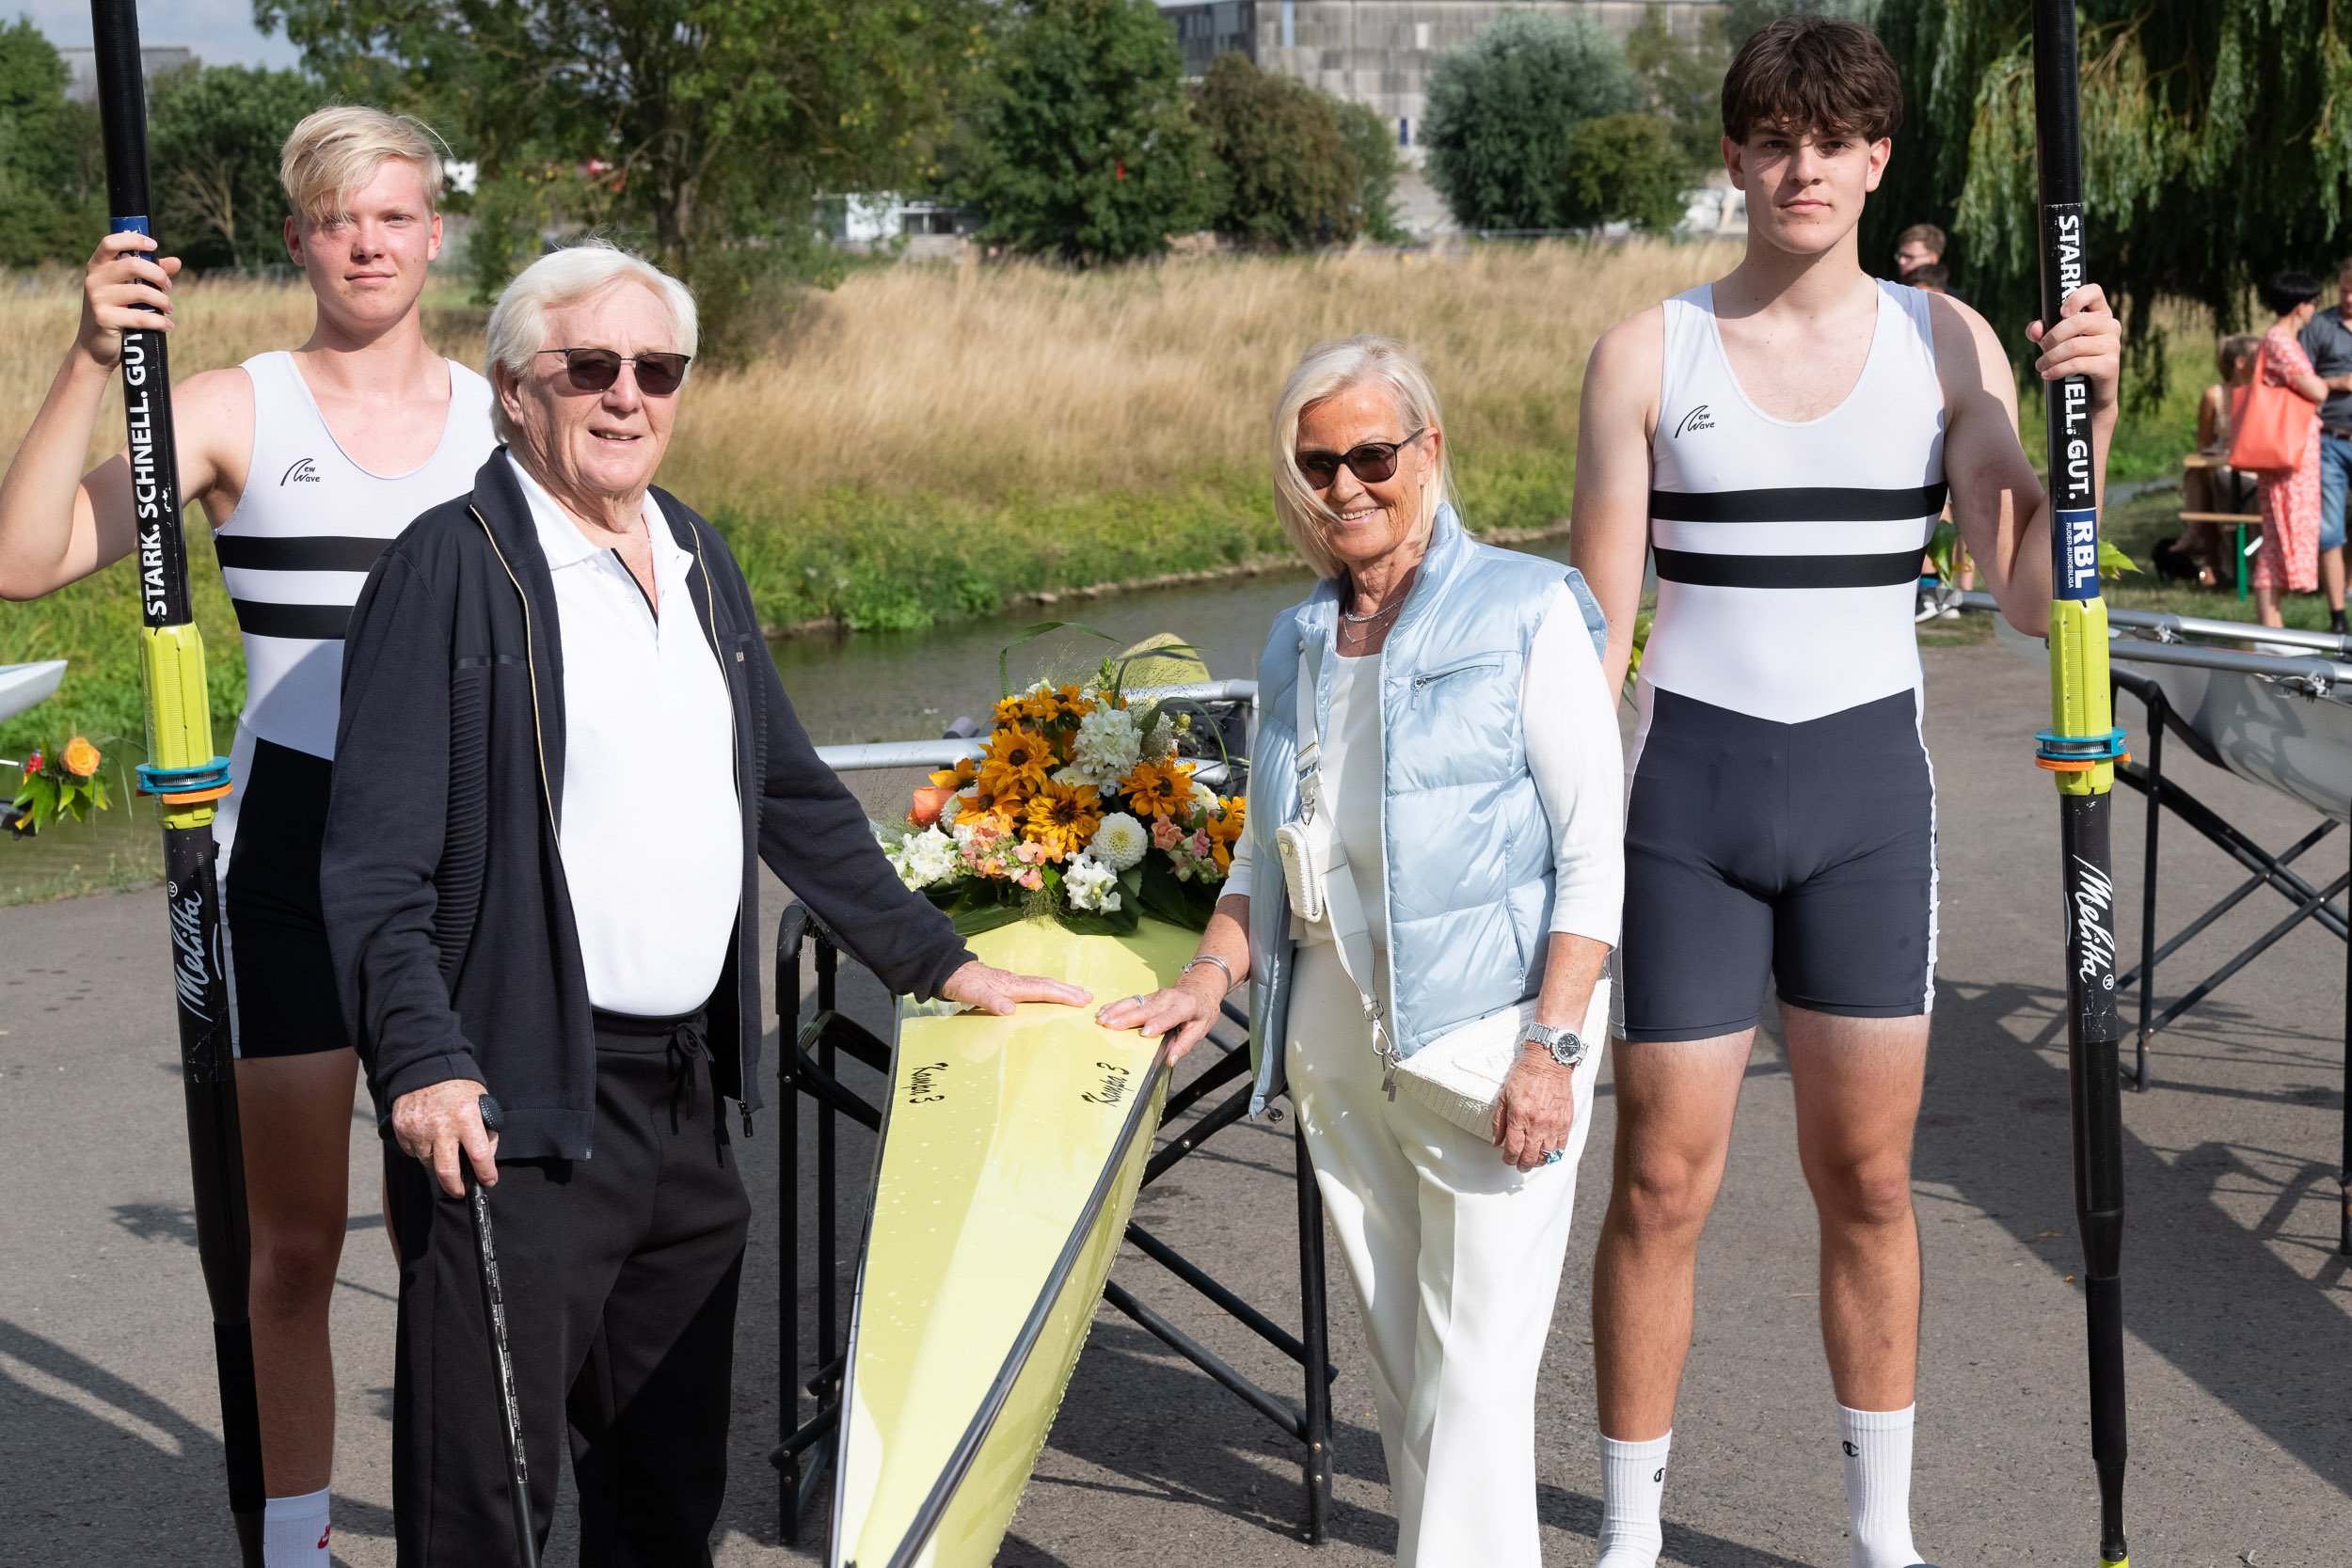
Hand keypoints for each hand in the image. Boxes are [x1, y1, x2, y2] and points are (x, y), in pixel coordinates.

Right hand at [75, 230, 178, 369]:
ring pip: (141, 292)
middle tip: (169, 285)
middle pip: (133, 265)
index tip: (154, 245)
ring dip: (163, 301)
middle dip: (158, 275)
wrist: (95, 347)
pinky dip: (160, 322)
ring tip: (170, 308)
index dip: (133, 239)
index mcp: (97, 267)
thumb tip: (176, 261)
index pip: (110, 242)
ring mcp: (97, 298)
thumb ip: (150, 274)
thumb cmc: (116, 313)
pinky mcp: (104, 318)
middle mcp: (94, 279)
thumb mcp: (129, 290)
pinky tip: (167, 325)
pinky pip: (141, 317)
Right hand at [391, 1079, 498, 1198]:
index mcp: (467, 1117)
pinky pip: (413, 1152)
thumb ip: (486, 1131)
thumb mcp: (481, 1103)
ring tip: (444, 1145)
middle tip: (461, 1191)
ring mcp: (419, 1129)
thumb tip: (485, 1160)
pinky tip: (428, 1135)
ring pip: (429, 1162)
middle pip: (447, 1172)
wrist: (426, 1068)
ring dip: (438, 1161)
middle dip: (456, 1188)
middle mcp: (442, 1126)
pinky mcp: (403, 1129)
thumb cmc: (458, 1088)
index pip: (480, 1155)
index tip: (489, 1181)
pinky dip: (422, 1150)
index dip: (486, 1174)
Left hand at [939, 958, 1091, 1015]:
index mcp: (1011, 986)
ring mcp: (1012, 982)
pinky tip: (1052, 992)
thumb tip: (1010, 1010)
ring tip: (1078, 993)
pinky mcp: (1008, 984)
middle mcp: (1015, 982)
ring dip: (1062, 989)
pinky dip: (1049, 990)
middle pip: (1048, 985)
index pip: (1043, 991)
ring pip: (1043, 985)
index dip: (1063, 995)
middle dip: (1069, 991)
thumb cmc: (960, 983)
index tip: (1080, 1000)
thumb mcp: (971, 994)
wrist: (948, 970)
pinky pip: (1036, 987)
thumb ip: (990, 1001)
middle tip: (1089, 996)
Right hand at [1096, 969, 1226, 1061]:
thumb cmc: (1201, 1010)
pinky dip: (1115, 1006)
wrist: (1200, 987)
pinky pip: (1130, 1000)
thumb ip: (1184, 1044)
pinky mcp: (1148, 996)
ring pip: (1134, 1002)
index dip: (1157, 1025)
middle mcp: (1168, 999)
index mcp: (1184, 1007)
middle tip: (1110, 1025)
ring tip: (1101, 1019)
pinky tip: (1103, 1010)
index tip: (1144, 1034)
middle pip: (1145, 1009)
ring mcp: (1156, 996)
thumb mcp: (1200, 1029)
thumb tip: (1171, 1060)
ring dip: (1116, 1010)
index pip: (1169, 1017)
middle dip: (1127, 1018)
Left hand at [1490, 1045, 1575, 1172]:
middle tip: (1520, 1166)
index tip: (1507, 1160)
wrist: (1548, 1064)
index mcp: (1519, 1117)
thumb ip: (1499, 1122)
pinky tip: (1548, 1151)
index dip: (1509, 1160)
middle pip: (1530, 1157)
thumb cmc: (1525, 1077)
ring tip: (1534, 1160)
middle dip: (1523, 1165)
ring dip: (1539, 1161)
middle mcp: (1537, 1124)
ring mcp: (1553, 1124)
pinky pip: (1561, 1146)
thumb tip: (1496, 1143)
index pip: (1513, 1150)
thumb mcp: (1503, 1097)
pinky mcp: (1566, 1122)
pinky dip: (1554, 1153)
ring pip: (1547, 1155)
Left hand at [2026, 282, 2121, 409]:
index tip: (2061, 313)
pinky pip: (2077, 363)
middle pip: (2077, 321)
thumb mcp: (2054, 343)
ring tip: (2041, 366)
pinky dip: (2057, 370)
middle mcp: (2110, 326)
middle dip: (2052, 337)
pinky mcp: (2110, 365)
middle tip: (2042, 349)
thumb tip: (2035, 328)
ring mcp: (2113, 345)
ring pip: (2074, 345)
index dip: (2076, 297)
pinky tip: (2047, 375)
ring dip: (2050, 357)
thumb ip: (2042, 331)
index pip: (2094, 292)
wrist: (2089, 394)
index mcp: (2099, 314)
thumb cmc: (2071, 361)